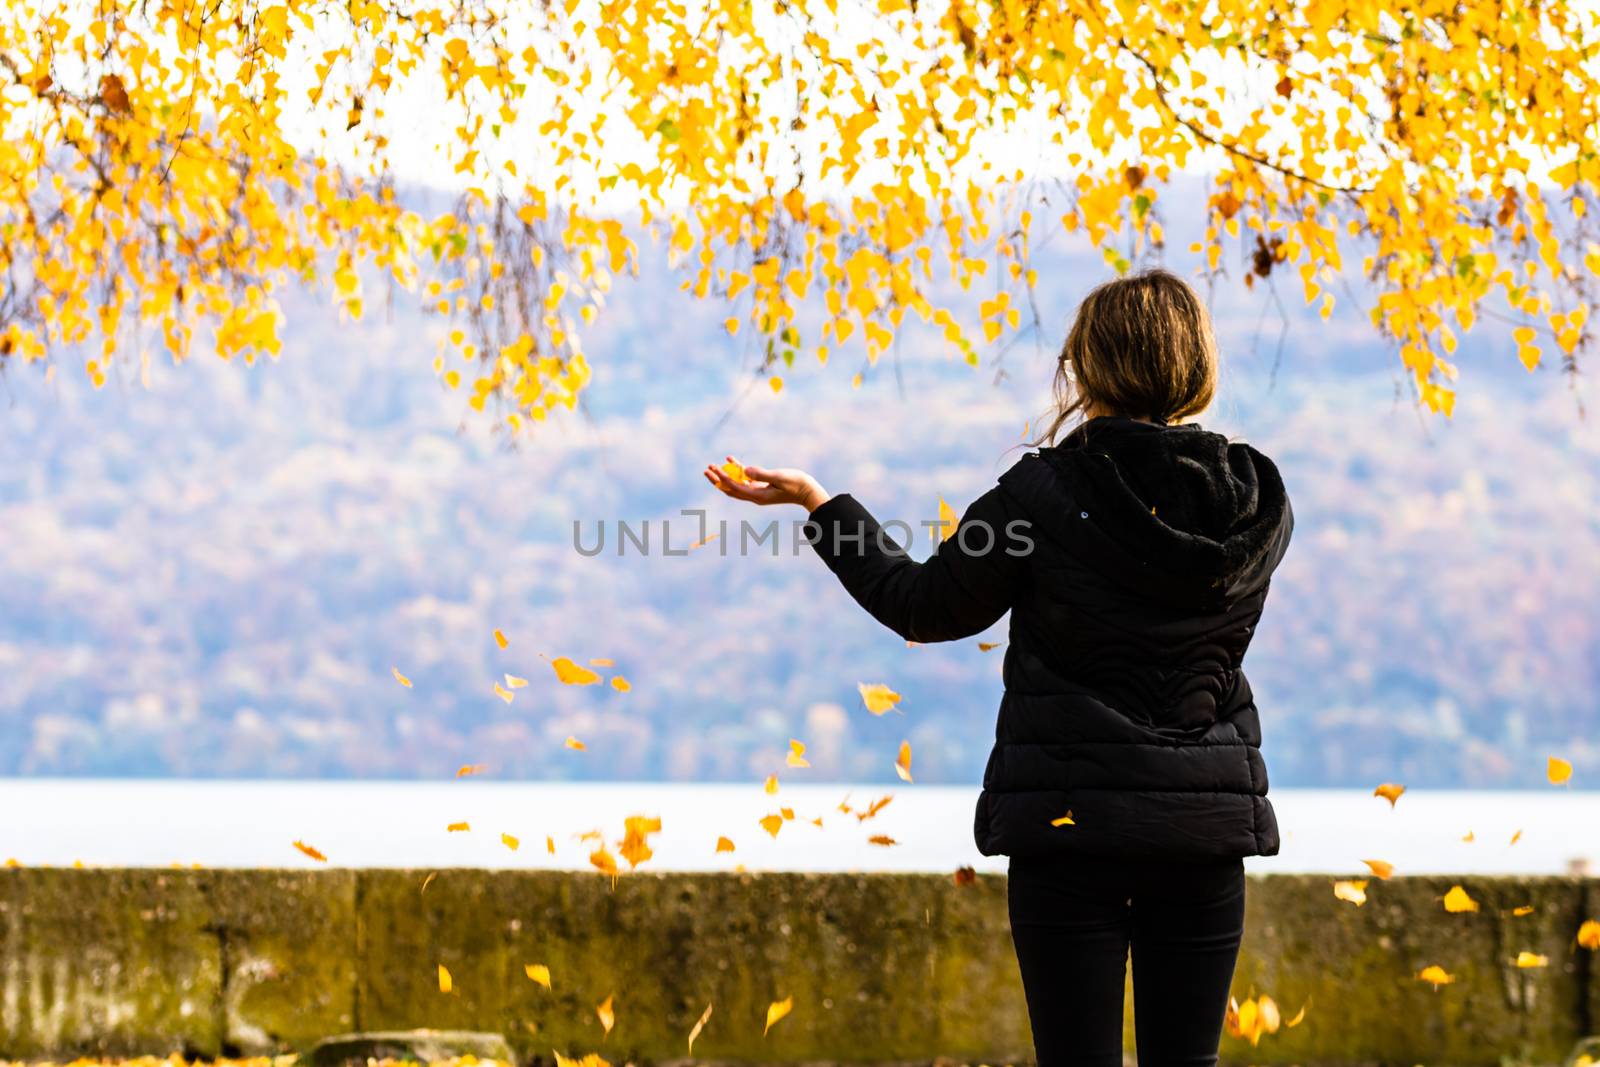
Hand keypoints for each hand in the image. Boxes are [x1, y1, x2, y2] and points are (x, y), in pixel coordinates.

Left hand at [703, 455, 830, 511]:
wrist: (808, 491)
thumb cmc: (796, 484)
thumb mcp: (779, 477)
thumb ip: (762, 474)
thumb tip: (745, 470)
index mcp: (758, 496)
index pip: (734, 487)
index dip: (722, 478)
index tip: (713, 469)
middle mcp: (755, 496)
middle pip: (730, 489)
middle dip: (717, 480)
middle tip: (706, 470)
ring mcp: (758, 492)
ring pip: (736, 484)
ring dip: (725, 475)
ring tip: (713, 465)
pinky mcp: (762, 486)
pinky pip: (746, 479)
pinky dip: (738, 470)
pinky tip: (730, 459)